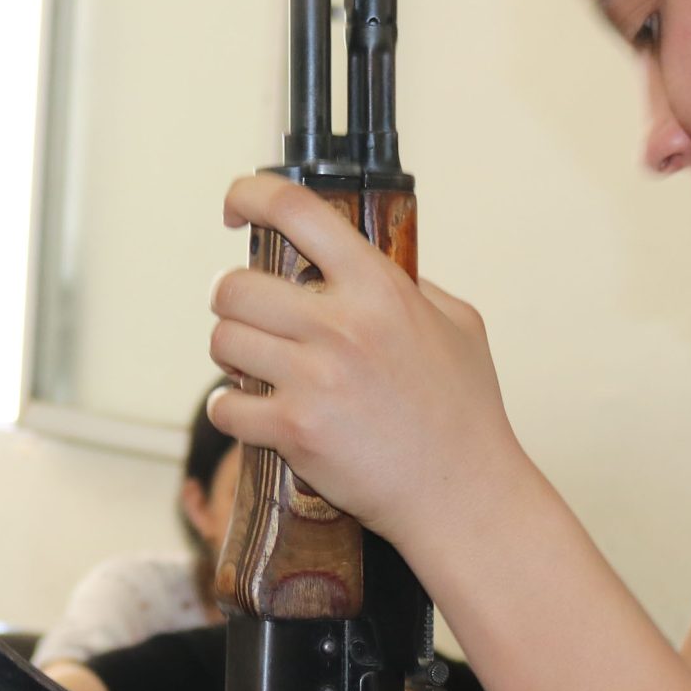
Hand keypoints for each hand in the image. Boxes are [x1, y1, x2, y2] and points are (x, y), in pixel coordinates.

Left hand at [210, 175, 526, 549]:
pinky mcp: (295, 431)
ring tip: (255, 368)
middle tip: (250, 319)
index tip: (234, 208)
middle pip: (234, 286)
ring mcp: (315, 379)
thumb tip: (367, 263)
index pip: (296, 210)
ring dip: (231, 355)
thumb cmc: (467, 414)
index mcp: (379, 287)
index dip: (248, 196)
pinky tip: (253, 415)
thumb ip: (412, 285)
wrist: (464, 494)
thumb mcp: (459, 325)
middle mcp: (342, 325)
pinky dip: (231, 412)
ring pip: (223, 341)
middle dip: (232, 302)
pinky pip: (225, 407)